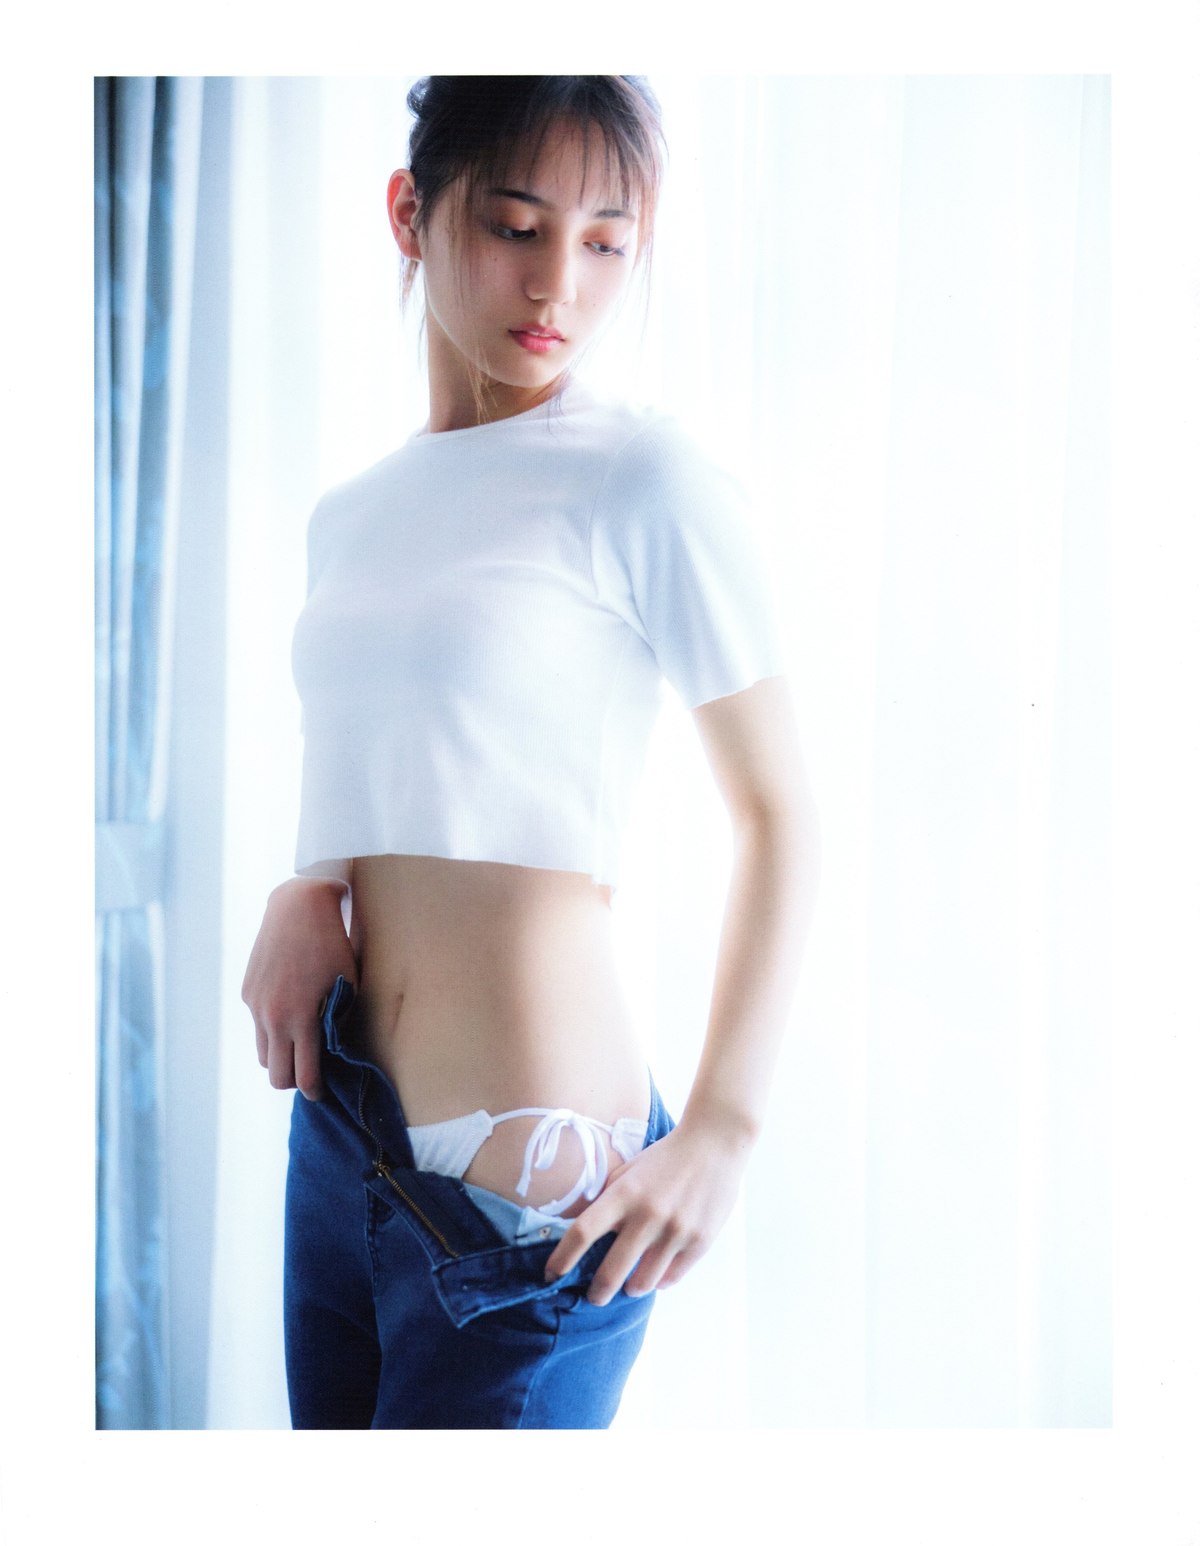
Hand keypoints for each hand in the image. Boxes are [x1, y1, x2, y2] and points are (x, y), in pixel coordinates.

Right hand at [242, 876, 356, 1099]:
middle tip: (310, 1072)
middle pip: (276, 1075)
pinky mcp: (247, 992)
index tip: (322, 1091)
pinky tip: (289, 1010)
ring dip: (279, 1056)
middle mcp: (273, 1017)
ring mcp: (256, 1005)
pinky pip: (258, 1024)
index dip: (314, 1091)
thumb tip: (332, 1049)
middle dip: (293, 1080)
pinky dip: (271, 1028)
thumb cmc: (333, 945)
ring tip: (299, 1046)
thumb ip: (338, 1021)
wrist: (298, 908)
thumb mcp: (347, 984)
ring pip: (262, 1054)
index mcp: (302, 1018)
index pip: (303, 1077)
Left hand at [542, 1118, 750, 1306]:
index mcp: (624, 1193)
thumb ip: (608, 1199)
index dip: (561, 1259)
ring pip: (643, 1283)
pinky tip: (657, 1272)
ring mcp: (676, 1231)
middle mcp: (648, 1215)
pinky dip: (660, 1280)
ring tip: (630, 1284)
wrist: (714, 1144)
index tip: (550, 1275)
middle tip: (594, 1297)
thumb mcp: (629, 1170)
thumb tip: (583, 1232)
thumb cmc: (665, 1158)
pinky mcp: (700, 1241)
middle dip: (597, 1292)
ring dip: (632, 1288)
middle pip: (611, 1271)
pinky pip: (671, 1278)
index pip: (582, 1232)